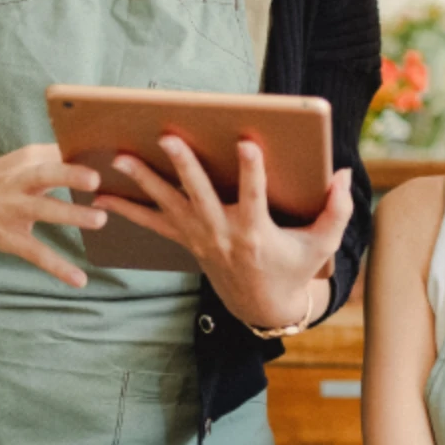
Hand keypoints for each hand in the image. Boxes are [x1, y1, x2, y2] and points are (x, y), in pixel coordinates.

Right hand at [0, 143, 104, 287]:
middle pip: (46, 174)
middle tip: (98, 178)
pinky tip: (79, 280)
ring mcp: (12, 209)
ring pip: (44, 210)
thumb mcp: (21, 161)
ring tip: (101, 219)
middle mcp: (19, 181)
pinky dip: (58, 267)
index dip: (84, 154)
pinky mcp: (7, 237)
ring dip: (71, 214)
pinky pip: (35, 252)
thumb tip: (98, 159)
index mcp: (27, 160)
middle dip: (71, 174)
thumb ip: (54, 160)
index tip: (112, 155)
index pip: (59, 153)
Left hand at [95, 136, 353, 331]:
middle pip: (199, 195)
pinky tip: (100, 196)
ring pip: (167, 206)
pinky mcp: (185, 241)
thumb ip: (337, 210)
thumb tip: (344, 174)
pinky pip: (151, 224)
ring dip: (143, 181)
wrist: (263, 306)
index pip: (255, 196)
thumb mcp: (322, 244)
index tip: (247, 142)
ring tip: (120, 157)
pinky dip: (126, 210)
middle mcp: (222, 234)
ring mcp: (199, 238)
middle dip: (184, 165)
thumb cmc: (295, 267)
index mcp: (256, 233)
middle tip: (168, 137)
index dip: (252, 170)